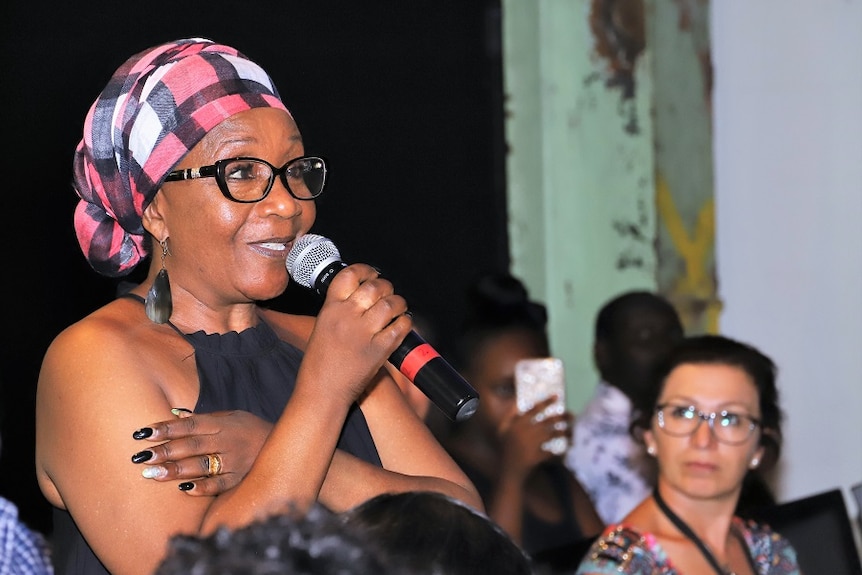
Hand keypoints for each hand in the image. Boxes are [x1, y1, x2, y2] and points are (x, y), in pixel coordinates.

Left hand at [131, 409, 271, 495]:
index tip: (143, 433)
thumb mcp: (230, 416)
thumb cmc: (250, 428)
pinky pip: (220, 484)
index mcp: (221, 424)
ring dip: (177, 470)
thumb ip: (202, 418)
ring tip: (153, 474)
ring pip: (202, 465)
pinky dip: (204, 487)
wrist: (283, 442)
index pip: (189, 425)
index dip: (166, 428)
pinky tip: (185, 490)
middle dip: (165, 451)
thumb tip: (174, 413)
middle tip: (141, 457)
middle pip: (191, 446)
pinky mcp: (240, 478)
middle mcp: (226, 441)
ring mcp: (234, 460)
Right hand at [302, 264, 411, 402]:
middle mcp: (347, 317)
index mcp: (330, 309)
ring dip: (399, 303)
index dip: (365, 270)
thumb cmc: (319, 363)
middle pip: (375, 287)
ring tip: (398, 308)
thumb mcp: (321, 327)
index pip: (349, 275)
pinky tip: (401, 324)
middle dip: (386, 286)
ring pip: (391, 305)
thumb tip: (361, 294)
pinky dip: (405, 323)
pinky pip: (400, 328)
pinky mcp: (378, 350)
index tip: (372, 273)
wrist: (322, 392)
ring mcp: (363, 333)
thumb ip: (339, 309)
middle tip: (388, 293)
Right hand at [498, 396, 572, 480]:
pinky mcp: (537, 457)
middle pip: (547, 421)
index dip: (546, 402)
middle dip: (561, 417)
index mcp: (518, 424)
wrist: (507, 470)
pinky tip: (569, 447)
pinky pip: (552, 452)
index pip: (534, 409)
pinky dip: (561, 450)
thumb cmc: (505, 448)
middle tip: (571, 415)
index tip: (557, 396)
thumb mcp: (502, 429)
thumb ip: (509, 414)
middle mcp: (526, 432)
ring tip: (572, 430)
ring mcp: (532, 445)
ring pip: (552, 434)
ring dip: (564, 432)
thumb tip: (516, 400)